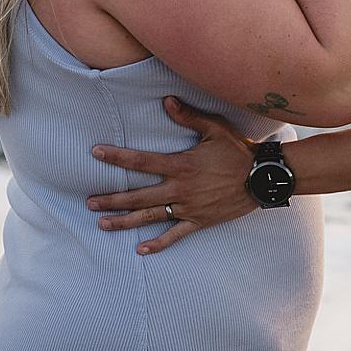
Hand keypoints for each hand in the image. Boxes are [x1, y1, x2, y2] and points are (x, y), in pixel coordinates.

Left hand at [88, 97, 259, 253]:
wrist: (262, 178)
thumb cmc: (238, 151)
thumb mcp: (215, 129)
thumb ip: (188, 116)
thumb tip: (166, 101)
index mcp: (180, 165)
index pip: (141, 161)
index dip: (117, 157)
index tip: (96, 153)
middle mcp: (180, 189)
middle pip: (138, 195)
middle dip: (112, 198)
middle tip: (89, 201)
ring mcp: (188, 208)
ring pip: (150, 217)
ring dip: (125, 221)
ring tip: (102, 224)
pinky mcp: (199, 221)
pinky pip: (175, 236)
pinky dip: (158, 243)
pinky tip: (140, 249)